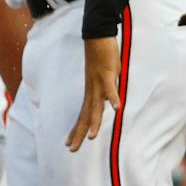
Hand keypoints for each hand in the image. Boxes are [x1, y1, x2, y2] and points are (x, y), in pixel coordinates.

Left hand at [66, 34, 124, 150]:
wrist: (97, 36)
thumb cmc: (102, 58)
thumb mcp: (105, 79)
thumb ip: (107, 91)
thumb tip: (110, 101)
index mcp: (91, 93)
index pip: (82, 116)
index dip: (76, 130)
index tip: (69, 144)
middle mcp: (91, 90)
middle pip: (85, 116)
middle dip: (78, 134)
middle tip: (71, 149)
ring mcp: (97, 82)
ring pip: (95, 105)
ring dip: (95, 122)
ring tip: (93, 137)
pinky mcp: (107, 73)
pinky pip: (110, 88)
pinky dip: (112, 98)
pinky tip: (116, 108)